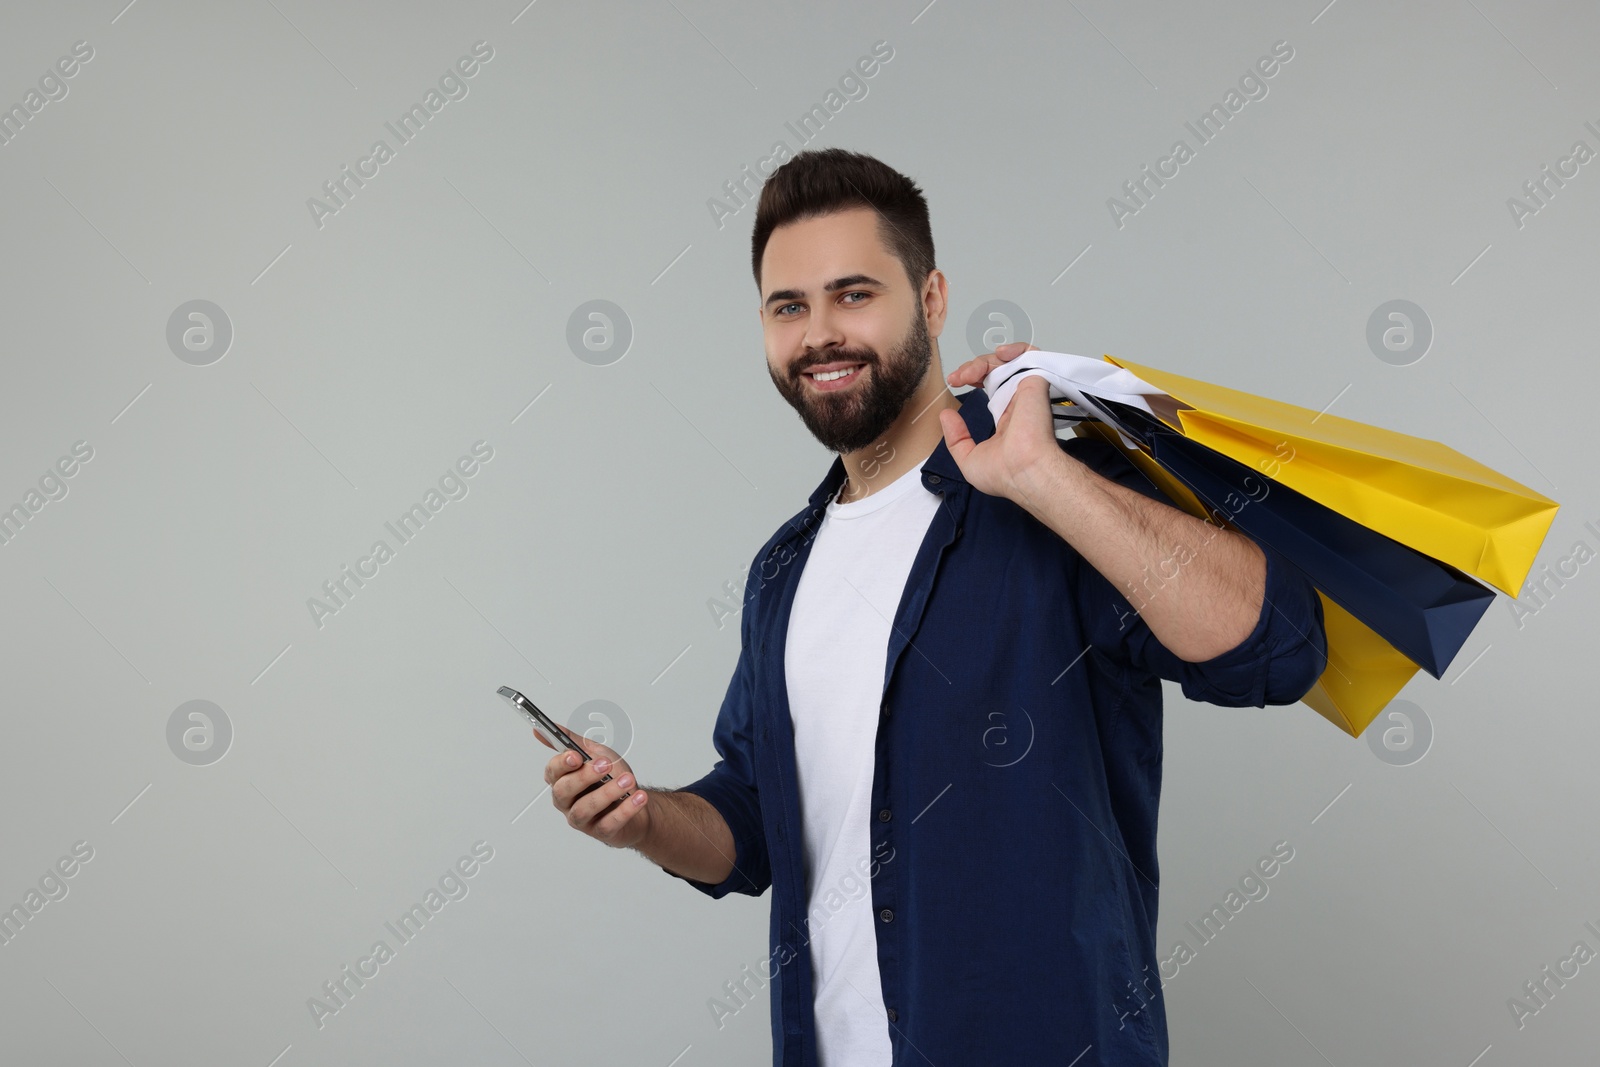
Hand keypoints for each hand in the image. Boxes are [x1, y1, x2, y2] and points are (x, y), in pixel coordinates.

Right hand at [542, 728, 650, 848]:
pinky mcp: (601, 832)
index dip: (562, 764)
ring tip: (627, 780)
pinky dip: (625, 810)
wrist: (637, 801)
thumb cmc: (611, 778)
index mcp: (562, 780)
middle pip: (564, 791)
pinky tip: (638, 797)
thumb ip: (571, 742)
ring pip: (585, 809)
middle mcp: (567, 801)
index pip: (552, 772)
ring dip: (607, 793)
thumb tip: (541, 731)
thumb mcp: (594, 754)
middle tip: (605, 765)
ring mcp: (582, 819)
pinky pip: (609, 823)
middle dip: (584, 776)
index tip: (576, 756)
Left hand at [939, 342, 1061, 502]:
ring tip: (970, 373)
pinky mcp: (1036, 380)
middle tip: (957, 378)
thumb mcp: (969, 458)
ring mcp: (1027, 390)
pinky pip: (1030, 353)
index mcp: (1008, 417)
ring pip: (1007, 360)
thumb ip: (956, 438)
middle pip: (995, 370)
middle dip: (972, 368)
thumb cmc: (1004, 473)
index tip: (955, 382)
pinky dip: (1015, 348)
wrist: (1024, 470)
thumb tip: (946, 416)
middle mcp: (1019, 401)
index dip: (972, 378)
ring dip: (984, 361)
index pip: (990, 386)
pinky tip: (999, 354)